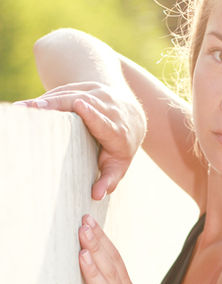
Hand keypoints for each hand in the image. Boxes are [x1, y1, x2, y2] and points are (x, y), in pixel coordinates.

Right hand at [16, 82, 146, 199]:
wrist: (133, 117)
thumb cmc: (122, 147)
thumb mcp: (119, 165)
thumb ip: (109, 180)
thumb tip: (97, 196)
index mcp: (117, 131)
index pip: (104, 122)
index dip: (92, 115)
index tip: (80, 105)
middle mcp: (110, 109)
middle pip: (84, 104)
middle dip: (59, 105)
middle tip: (35, 109)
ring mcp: (99, 95)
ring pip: (73, 94)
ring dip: (49, 100)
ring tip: (27, 108)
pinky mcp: (88, 87)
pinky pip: (67, 90)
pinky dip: (49, 98)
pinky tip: (32, 106)